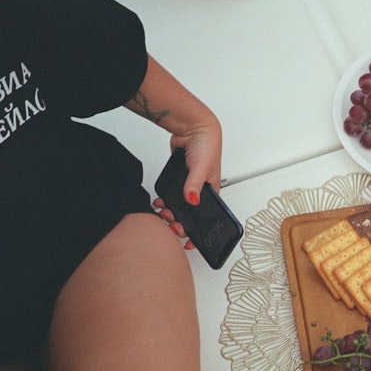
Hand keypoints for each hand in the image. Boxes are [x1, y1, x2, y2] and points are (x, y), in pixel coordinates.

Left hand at [153, 120, 222, 249]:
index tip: (189, 243)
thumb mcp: (202, 168)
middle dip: (179, 223)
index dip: (198, 232)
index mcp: (212, 191)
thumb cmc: (207, 145)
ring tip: (162, 214)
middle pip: (190, 214)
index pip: (206, 218)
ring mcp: (188, 185)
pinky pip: (171, 194)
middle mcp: (201, 190)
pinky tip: (158, 202)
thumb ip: (194, 185)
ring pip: (179, 206)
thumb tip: (191, 200)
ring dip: (170, 212)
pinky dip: (164, 200)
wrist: (193, 127)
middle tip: (170, 225)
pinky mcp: (178, 179)